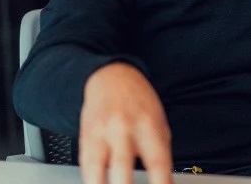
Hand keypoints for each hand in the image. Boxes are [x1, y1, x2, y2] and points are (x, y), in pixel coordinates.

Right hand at [79, 62, 172, 183]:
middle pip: (123, 166)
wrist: (112, 78)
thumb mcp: (159, 121)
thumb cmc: (139, 102)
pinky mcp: (86, 138)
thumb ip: (160, 151)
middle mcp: (124, 128)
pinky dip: (92, 181)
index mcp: (148, 125)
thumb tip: (164, 181)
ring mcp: (102, 134)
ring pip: (98, 169)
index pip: (157, 161)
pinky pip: (86, 166)